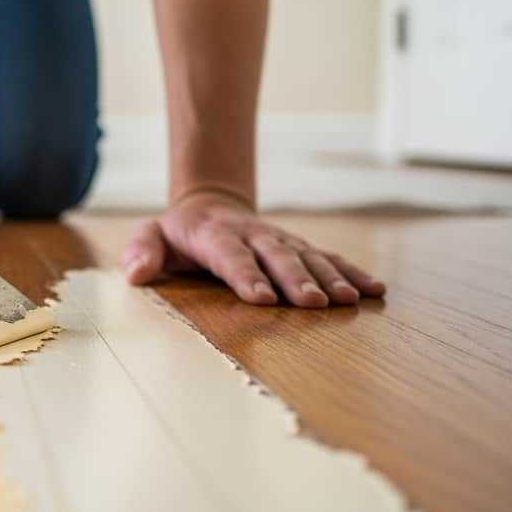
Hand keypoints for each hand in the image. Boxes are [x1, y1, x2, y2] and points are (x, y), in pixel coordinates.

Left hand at [123, 191, 385, 306]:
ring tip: (351, 300)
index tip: (261, 299)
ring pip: (309, 257)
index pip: (231, 257)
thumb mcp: (151, 236)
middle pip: (277, 257)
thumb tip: (135, 273)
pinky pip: (328, 258)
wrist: (210, 206)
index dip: (246, 277)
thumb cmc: (178, 234)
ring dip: (331, 278)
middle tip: (314, 304)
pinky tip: (375, 290)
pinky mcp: (299, 247)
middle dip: (297, 280)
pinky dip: (352, 272)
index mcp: (215, 236)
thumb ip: (142, 251)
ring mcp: (280, 240)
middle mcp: (253, 236)